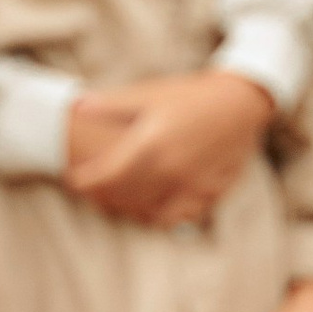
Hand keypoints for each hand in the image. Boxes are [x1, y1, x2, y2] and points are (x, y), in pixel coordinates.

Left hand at [64, 70, 273, 226]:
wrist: (241, 103)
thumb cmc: (191, 95)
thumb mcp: (150, 94)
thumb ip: (112, 104)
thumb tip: (77, 107)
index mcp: (151, 144)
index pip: (105, 175)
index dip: (83, 182)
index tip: (72, 180)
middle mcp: (170, 169)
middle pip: (124, 197)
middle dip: (101, 197)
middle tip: (90, 192)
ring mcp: (192, 185)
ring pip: (150, 213)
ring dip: (129, 210)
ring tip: (117, 201)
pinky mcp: (209, 194)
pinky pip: (178, 217)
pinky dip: (159, 216)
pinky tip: (150, 207)